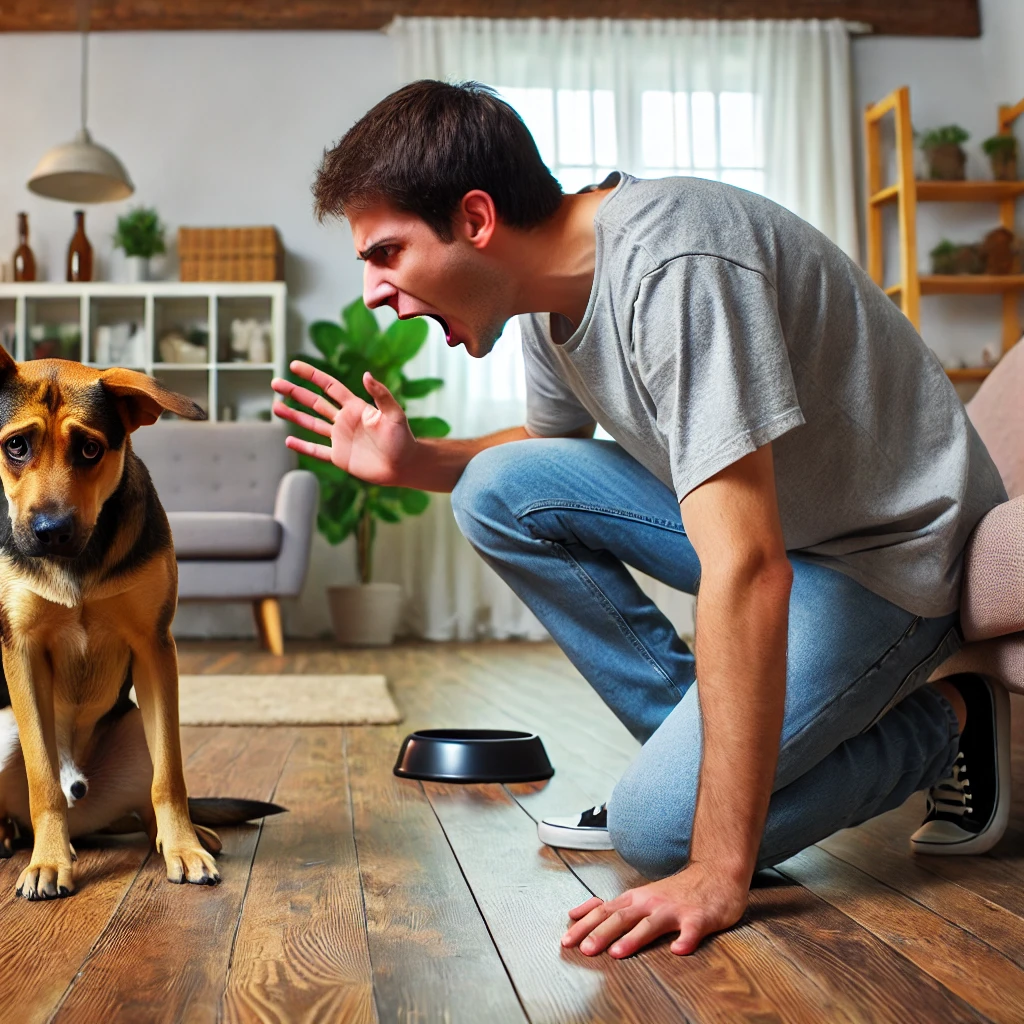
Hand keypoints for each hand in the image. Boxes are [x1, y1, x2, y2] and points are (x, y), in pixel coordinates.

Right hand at [271, 361, 415, 484]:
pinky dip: (302, 447)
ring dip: (294, 416)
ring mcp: (340, 439)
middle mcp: (345, 421)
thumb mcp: (394, 414)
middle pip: (314, 403)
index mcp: (356, 408)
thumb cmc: (403, 439)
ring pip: (311, 424)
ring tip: (276, 406)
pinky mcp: (340, 457)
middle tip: (275, 383)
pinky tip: (288, 441)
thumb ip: (381, 394)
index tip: (295, 366)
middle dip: (295, 392)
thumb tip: (366, 374)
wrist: (404, 465)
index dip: (312, 376)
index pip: (329, 387)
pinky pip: (317, 451)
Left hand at [561, 862, 747, 957]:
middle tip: (585, 949)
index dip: (584, 926)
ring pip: (650, 924)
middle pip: (621, 917)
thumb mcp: (641, 894)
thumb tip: (576, 914)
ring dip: (633, 938)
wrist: (717, 873)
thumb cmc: (678, 890)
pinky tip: (679, 950)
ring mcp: (674, 909)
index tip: (567, 940)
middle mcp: (651, 902)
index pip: (604, 912)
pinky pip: (692, 930)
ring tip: (618, 952)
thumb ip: (613, 907)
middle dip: (601, 933)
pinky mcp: (698, 918)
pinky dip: (685, 940)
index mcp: (636, 899)